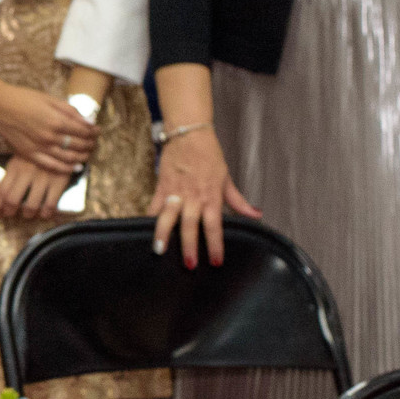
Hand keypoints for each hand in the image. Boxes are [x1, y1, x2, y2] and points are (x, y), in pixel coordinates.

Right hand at [0, 79, 95, 175]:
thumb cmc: (24, 98)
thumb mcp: (50, 99)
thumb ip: (70, 111)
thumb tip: (89, 121)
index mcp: (56, 120)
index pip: (83, 130)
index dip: (94, 132)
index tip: (97, 130)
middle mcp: (50, 136)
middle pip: (78, 145)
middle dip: (90, 144)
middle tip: (94, 142)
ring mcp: (39, 147)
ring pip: (68, 158)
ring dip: (81, 157)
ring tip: (86, 154)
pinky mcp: (29, 154)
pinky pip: (51, 165)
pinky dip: (65, 168)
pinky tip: (73, 167)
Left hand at [0, 154, 68, 220]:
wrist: (64, 139)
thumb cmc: (39, 151)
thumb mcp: (22, 156)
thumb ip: (13, 172)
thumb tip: (2, 194)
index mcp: (15, 166)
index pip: (0, 190)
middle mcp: (26, 173)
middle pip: (12, 200)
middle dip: (9, 211)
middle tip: (10, 214)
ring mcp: (43, 177)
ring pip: (31, 206)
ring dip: (28, 214)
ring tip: (28, 214)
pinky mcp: (59, 181)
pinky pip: (50, 204)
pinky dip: (46, 213)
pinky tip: (45, 213)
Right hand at [151, 127, 259, 267]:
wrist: (189, 134)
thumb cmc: (209, 155)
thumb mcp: (226, 178)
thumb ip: (238, 201)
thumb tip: (256, 216)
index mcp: (211, 196)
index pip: (215, 225)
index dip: (216, 245)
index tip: (217, 261)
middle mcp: (193, 196)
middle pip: (191, 226)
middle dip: (190, 246)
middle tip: (190, 264)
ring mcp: (175, 192)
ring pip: (168, 217)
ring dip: (163, 235)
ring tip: (159, 251)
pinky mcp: (161, 187)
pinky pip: (153, 206)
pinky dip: (148, 219)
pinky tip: (144, 231)